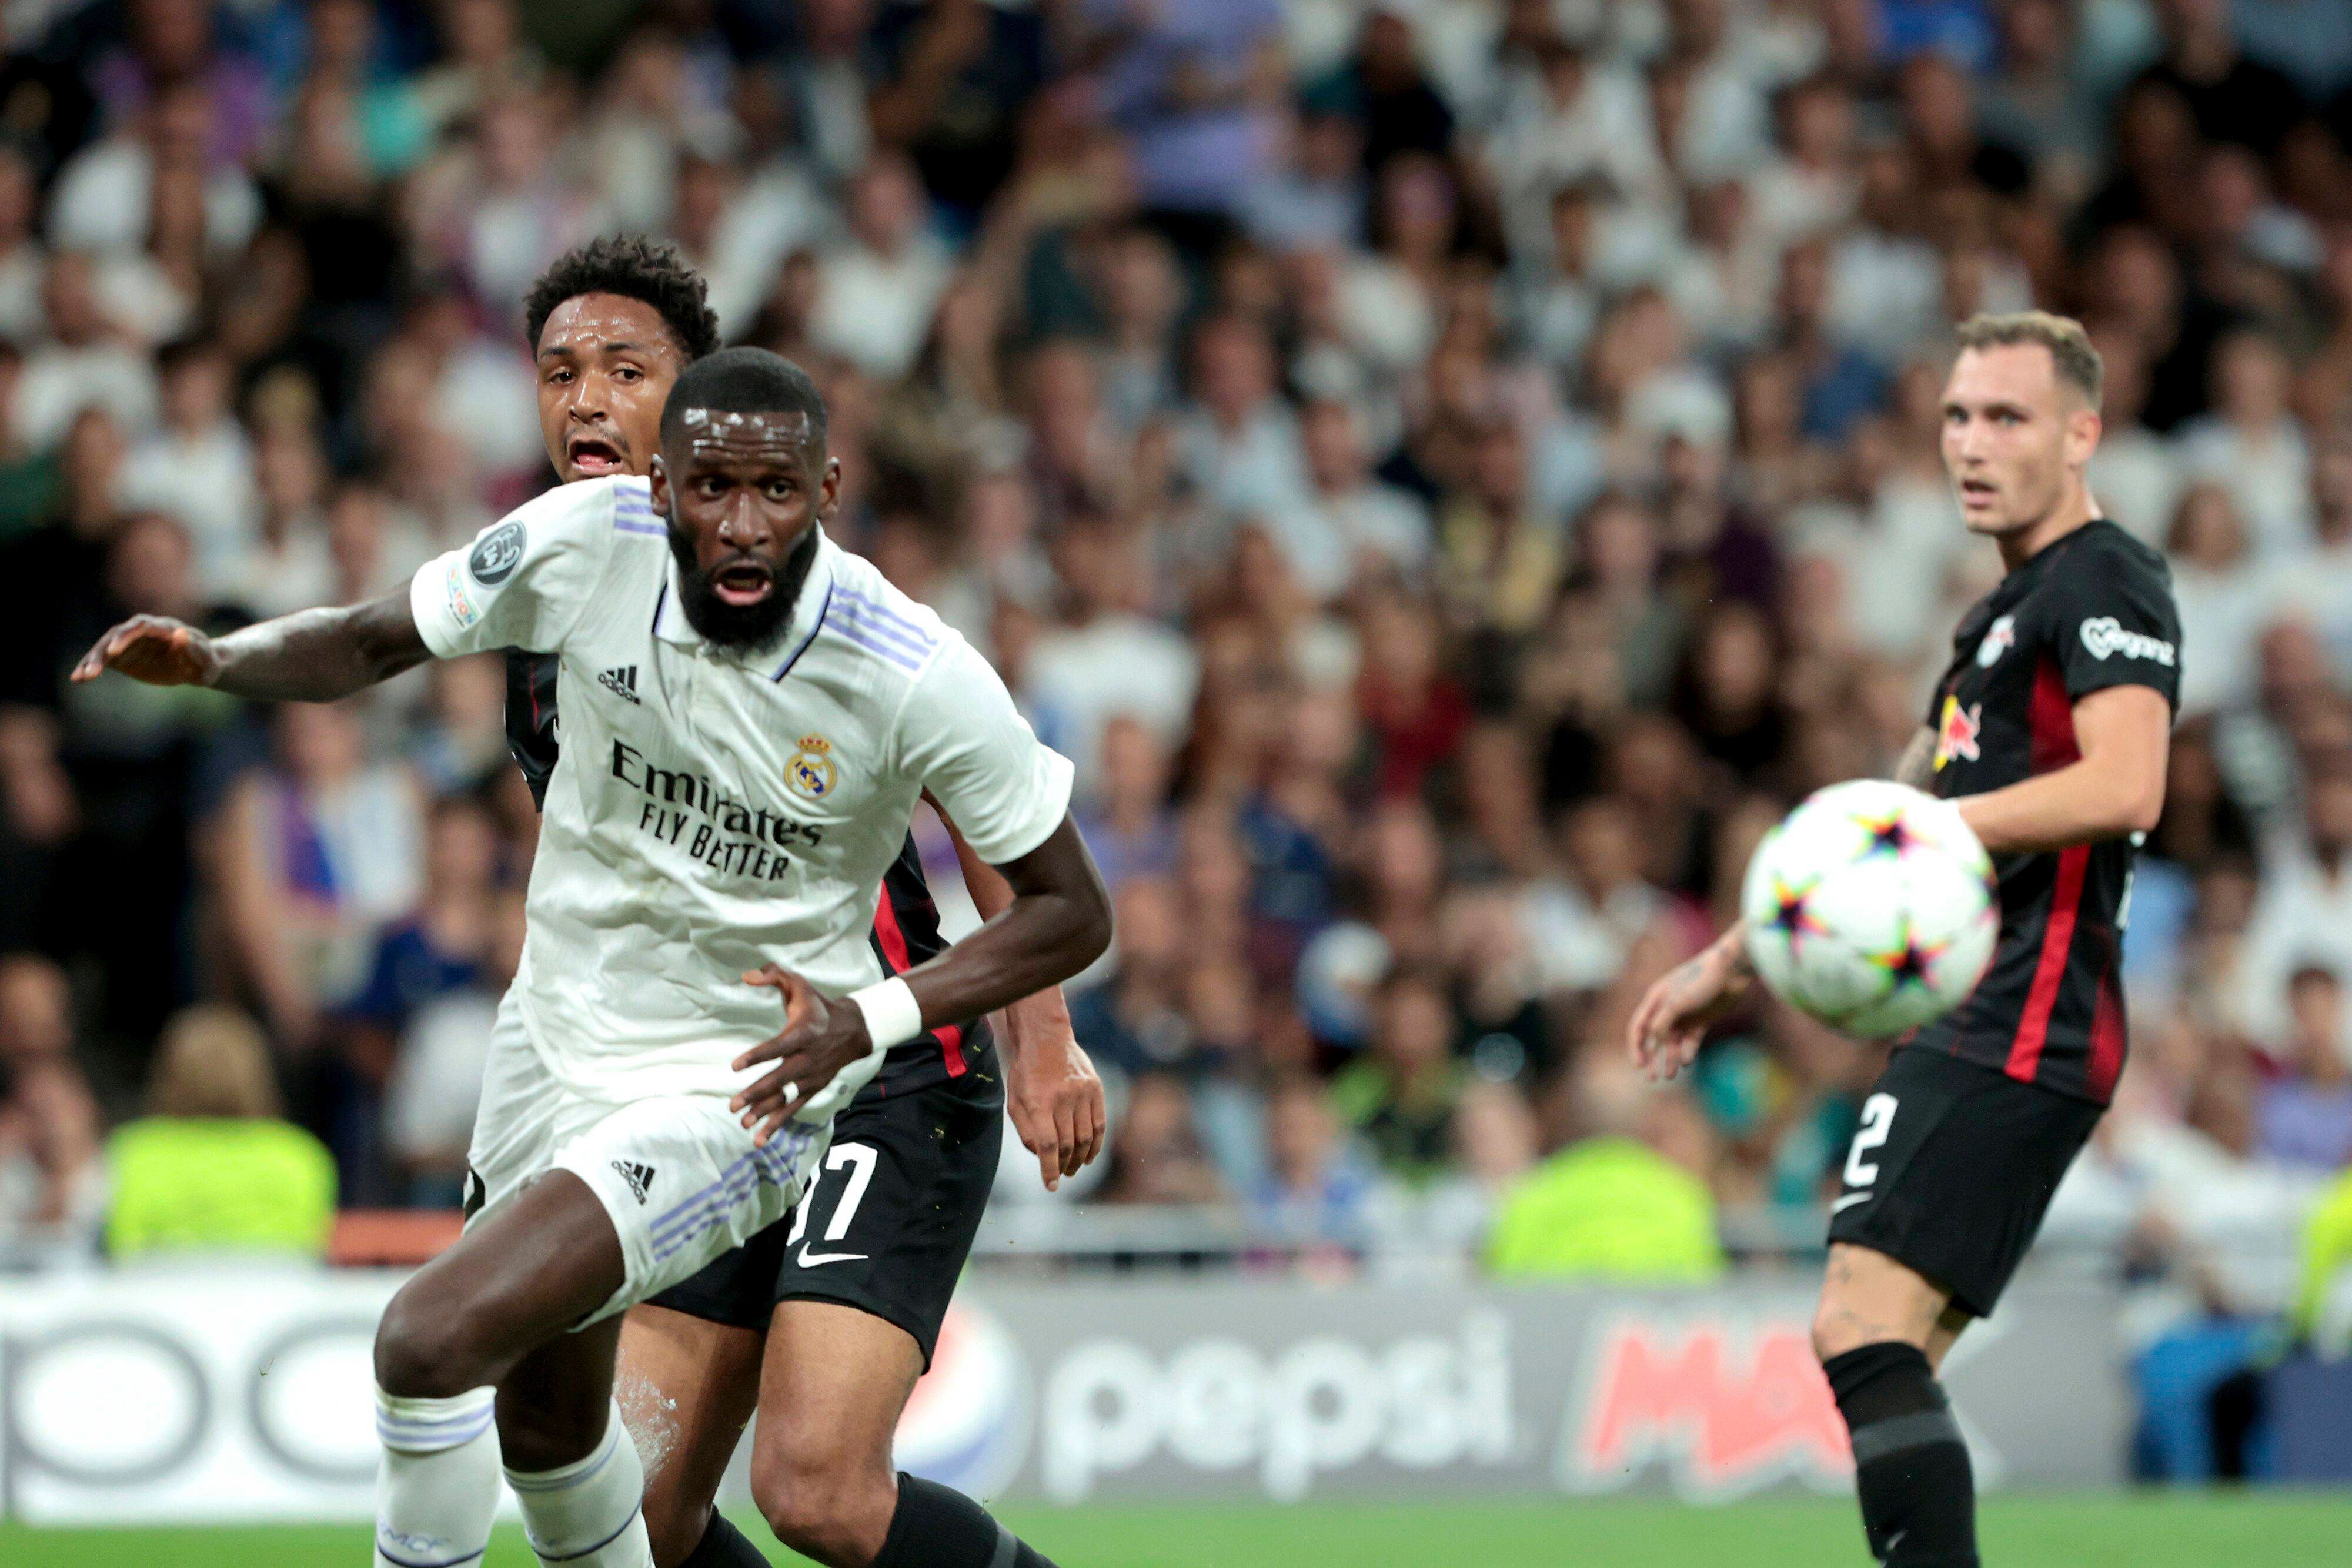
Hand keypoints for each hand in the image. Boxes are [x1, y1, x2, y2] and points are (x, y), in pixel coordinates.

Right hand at [71, 616, 220, 686]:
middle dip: (102, 653)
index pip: (139, 627)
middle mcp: (142, 632)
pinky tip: (78, 679)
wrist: (200, 666)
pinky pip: (105, 661)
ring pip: (106, 648)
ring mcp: (131, 644)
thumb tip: (181, 633)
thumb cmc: (206, 661)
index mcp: (163, 627)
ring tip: (79, 678)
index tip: (112, 651)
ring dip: (91, 662)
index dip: (124, 638)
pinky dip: (91, 668)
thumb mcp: (205, 658)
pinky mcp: (124, 657)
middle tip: (91, 671)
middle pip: (116, 636)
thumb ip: (193, 647)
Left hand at [729, 966, 877, 1145]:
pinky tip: (758, 1138)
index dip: (757, 1056)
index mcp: (803, 1033)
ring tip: (743, 1124)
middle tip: (733, 1105)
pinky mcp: (812, 1089)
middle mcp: (807, 1058)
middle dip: (756, 1093)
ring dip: (764, 1113)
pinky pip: (793, 1108)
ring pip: (786, 1099)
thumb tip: (747, 976)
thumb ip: (774, 975)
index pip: (778, 1047)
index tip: (735, 1066)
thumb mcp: (800, 984)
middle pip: (780, 1079)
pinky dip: (777, 1124)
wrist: (854, 1029)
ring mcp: (811, 1077)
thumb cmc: (818, 1006)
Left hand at [1002, 1018, 1105, 1191]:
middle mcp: (1062, 1098)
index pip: (1048, 1145)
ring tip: (1073, 1168)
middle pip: (1068, 1144)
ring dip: (1080, 1159)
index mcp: (1037, 1102)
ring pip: (1086, 1137)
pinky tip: (1089, 1155)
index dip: (1049, 1169)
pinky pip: (1100, 1124)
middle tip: (1061, 1176)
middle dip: (1064, 1166)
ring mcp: (1082, 1093)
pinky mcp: (1096, 1089)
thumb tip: (1041, 1157)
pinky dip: (1096, 1144)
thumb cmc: (1026, 1073)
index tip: (1050, 1186)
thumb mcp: (1014, 1101)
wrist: (1046, 1038)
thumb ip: (1026, 1131)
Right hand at [1625, 928, 1751, 1082]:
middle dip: (1651, 1059)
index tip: (1639, 1066)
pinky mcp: (1702, 1020)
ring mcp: (1685, 1015)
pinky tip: (1687, 1061)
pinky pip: (1691, 1040)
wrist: (1732, 971)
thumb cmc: (1702, 981)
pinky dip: (1688, 1051)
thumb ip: (1662, 1022)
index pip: (1639, 1027)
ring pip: (1673, 1042)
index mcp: (1656, 1000)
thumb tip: (1653, 1040)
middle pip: (1654, 1038)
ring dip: (1670, 1058)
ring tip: (1671, 1075)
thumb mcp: (1678, 1002)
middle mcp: (1668, 1009)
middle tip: (1652, 1079)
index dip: (1636, 1047)